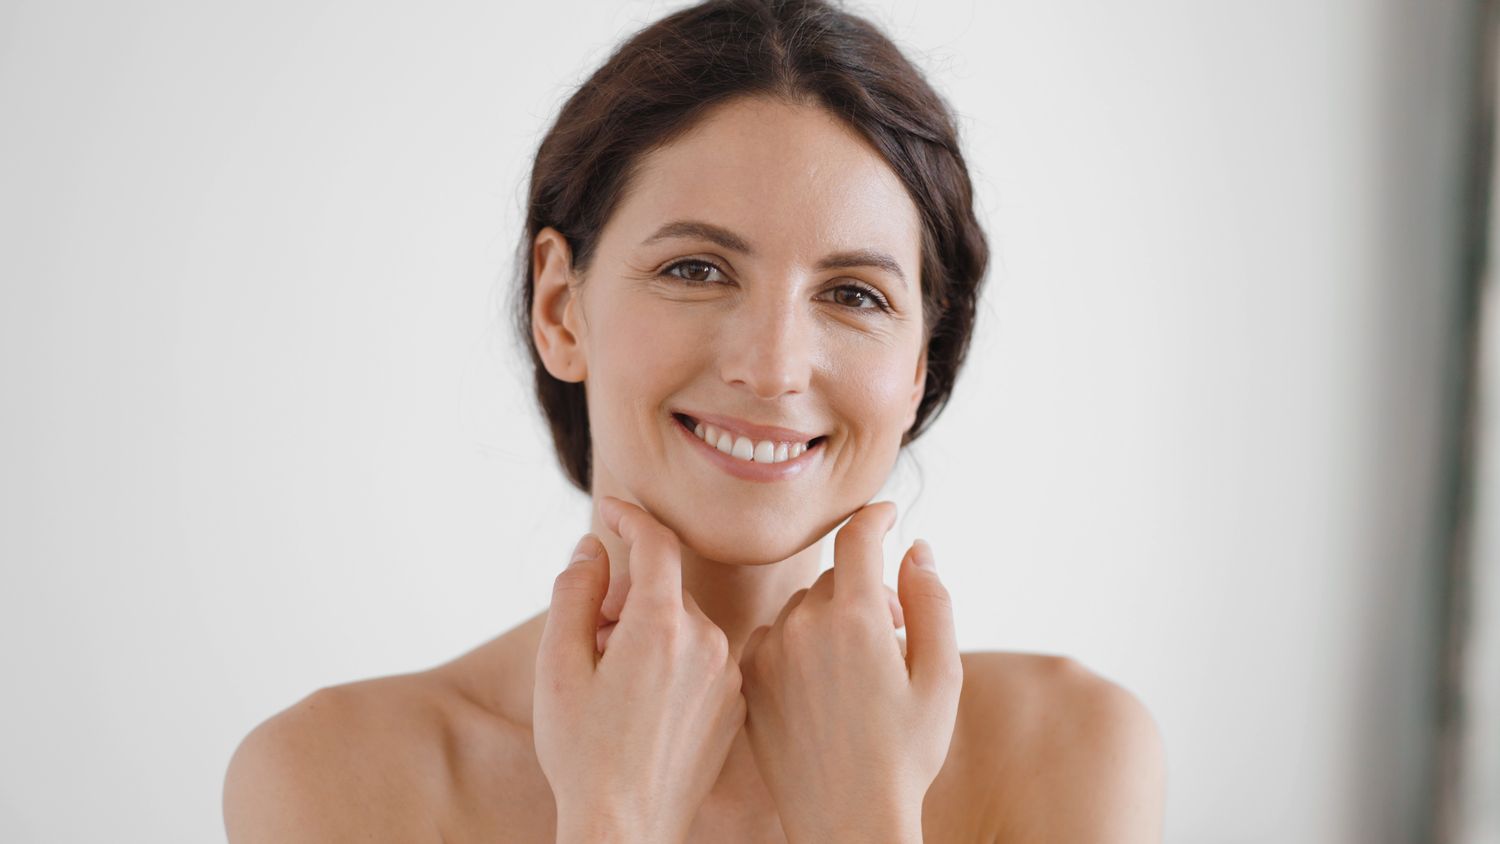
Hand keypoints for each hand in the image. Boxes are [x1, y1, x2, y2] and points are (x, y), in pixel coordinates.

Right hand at [533, 496, 746, 843]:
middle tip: (589, 633)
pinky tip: (645, 702)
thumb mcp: (558, 665)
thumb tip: (592, 548)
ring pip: (687, 625)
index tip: (610, 510)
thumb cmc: (583, 752)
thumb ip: (574, 592)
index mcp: (662, 625)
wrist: (626, 826)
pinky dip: (675, 662)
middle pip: (666, 589)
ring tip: (613, 677)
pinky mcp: (737, 705)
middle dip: (626, 596)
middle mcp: (708, 642)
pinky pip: (705, 660)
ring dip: (650, 631)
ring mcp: (729, 675)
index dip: (629, 517)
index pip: (656, 542)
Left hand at [738, 502, 962, 842]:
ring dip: (830, 619)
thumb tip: (917, 548)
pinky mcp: (750, 676)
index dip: (875, 516)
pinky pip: (775, 635)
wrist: (847, 818)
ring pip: (805, 607)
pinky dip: (797, 645)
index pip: (858, 536)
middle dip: (865, 592)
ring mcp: (770, 650)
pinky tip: (819, 685)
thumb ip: (932, 601)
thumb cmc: (905, 754)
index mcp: (857, 618)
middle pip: (836, 577)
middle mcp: (805, 625)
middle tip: (891, 635)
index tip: (886, 514)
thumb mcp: (942, 677)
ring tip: (855, 671)